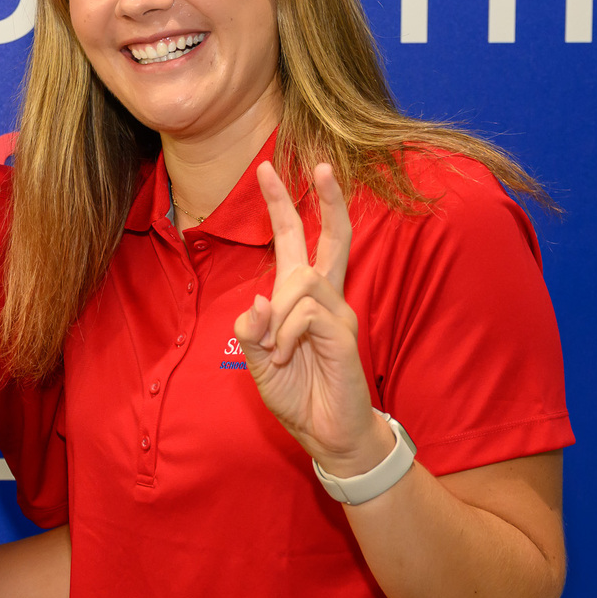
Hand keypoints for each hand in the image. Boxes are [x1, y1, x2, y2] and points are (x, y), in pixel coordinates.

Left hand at [233, 163, 393, 477]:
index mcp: (301, 299)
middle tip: (320, 164)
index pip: (295, 241)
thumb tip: (258, 298)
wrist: (326, 433)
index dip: (284, 206)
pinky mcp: (344, 333)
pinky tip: (288, 357)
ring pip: (299, 283)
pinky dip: (286, 336)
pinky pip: (304, 314)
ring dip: (278, 317)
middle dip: (325, 200)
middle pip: (330, 238)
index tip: (267, 169)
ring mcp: (339, 314)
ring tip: (279, 352)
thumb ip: (252, 329)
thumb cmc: (296, 393)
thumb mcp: (258, 360)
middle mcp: (325, 298)